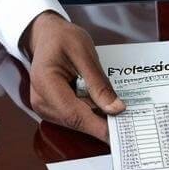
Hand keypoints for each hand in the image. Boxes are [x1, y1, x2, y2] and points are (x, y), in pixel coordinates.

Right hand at [23, 12, 124, 141]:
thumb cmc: (62, 39)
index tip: (120, 133)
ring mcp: (44, 107)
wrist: (46, 36)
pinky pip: (74, 116)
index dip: (98, 126)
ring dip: (97, 117)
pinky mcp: (51, 109)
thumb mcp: (84, 54)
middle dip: (102, 122)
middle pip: (75, 122)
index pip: (74, 114)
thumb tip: (116, 108)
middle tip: (128, 120)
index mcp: (45, 84)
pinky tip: (103, 104)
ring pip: (76, 122)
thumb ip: (99, 83)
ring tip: (117, 108)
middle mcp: (41, 101)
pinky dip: (90, 112)